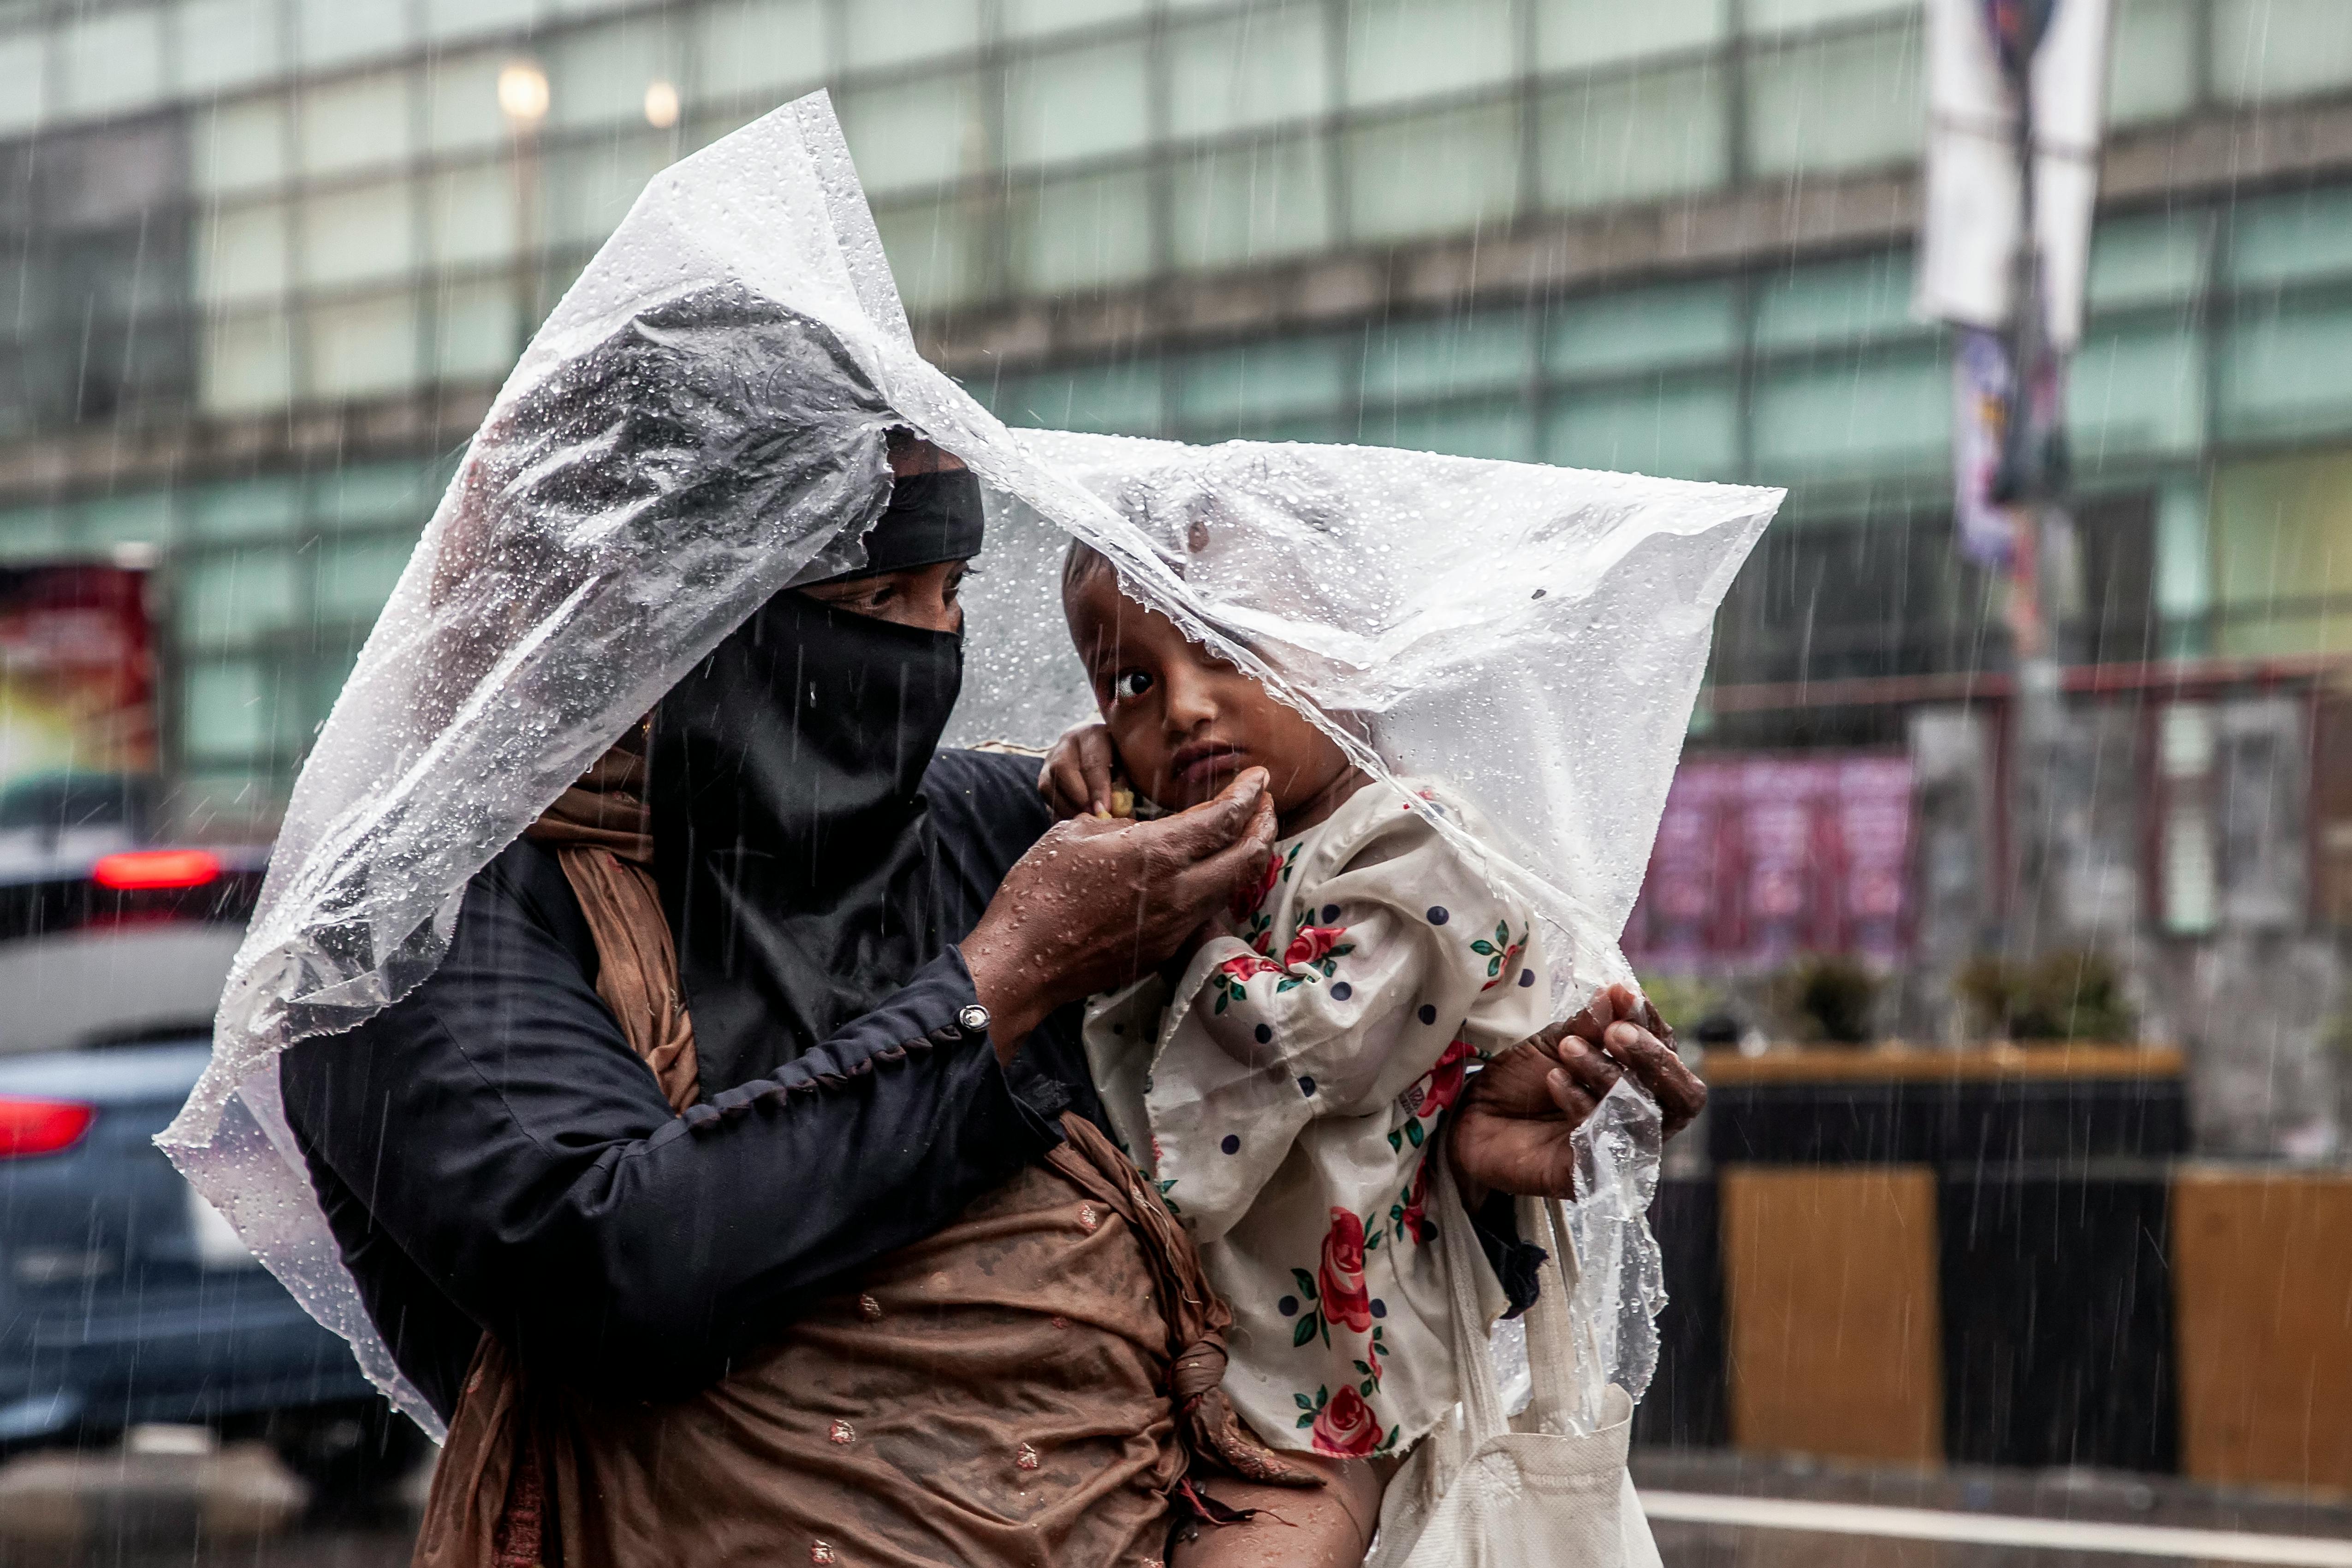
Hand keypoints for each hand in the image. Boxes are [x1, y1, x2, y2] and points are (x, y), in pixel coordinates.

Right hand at [963, 768, 1276, 1061]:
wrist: (1023, 961)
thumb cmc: (1040, 889)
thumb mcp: (1077, 833)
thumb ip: (1123, 827)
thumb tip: (1143, 830)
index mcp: (1157, 851)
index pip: (1225, 818)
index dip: (1250, 793)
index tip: (1259, 777)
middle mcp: (1178, 890)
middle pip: (1248, 855)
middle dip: (1264, 824)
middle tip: (1265, 804)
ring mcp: (1175, 924)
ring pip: (1232, 887)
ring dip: (1246, 857)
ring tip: (1245, 836)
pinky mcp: (1164, 949)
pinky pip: (1205, 911)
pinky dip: (1218, 885)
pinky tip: (1208, 873)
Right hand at [1038, 721, 1117, 818]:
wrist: (1097, 744)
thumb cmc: (1117, 756)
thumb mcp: (1125, 762)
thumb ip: (1121, 782)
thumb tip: (1114, 810)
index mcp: (1092, 735)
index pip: (1092, 762)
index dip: (1097, 789)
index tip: (1104, 810)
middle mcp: (1067, 743)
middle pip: (1062, 768)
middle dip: (1077, 797)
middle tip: (1091, 816)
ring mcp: (1050, 759)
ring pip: (1048, 784)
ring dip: (1065, 807)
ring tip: (1083, 821)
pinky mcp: (1044, 775)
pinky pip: (1045, 797)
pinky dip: (1058, 812)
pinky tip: (1072, 822)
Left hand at [1446, 983, 1704, 1207]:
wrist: (1473, 1119)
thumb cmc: (1522, 1080)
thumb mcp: (1556, 1041)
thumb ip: (1590, 1023)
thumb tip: (1619, 992)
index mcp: (1641, 1079)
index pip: (1670, 1053)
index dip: (1653, 1025)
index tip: (1626, 996)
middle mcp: (1643, 1116)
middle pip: (1683, 1095)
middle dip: (1653, 1058)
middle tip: (1614, 1032)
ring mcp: (1623, 1147)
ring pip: (1643, 1114)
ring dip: (1606, 1073)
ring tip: (1568, 1048)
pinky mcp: (1595, 1173)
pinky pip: (1605, 1140)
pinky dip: (1581, 1102)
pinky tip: (1555, 1080)